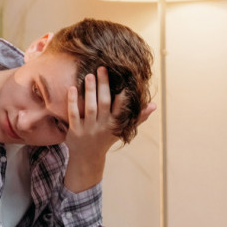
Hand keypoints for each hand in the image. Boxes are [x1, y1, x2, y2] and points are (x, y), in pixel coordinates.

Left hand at [63, 67, 154, 191]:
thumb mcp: (122, 130)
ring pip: (90, 107)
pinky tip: (72, 88)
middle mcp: (103, 125)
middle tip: (102, 68)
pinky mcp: (75, 130)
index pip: (121, 107)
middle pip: (104, 103)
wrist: (87, 157)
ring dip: (90, 91)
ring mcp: (88, 128)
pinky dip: (72, 102)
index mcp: (115, 124)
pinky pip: (73, 114)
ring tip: (89, 75)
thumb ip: (138, 117)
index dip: (122, 94)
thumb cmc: (106, 139)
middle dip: (104, 85)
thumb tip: (154, 105)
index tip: (124, 79)